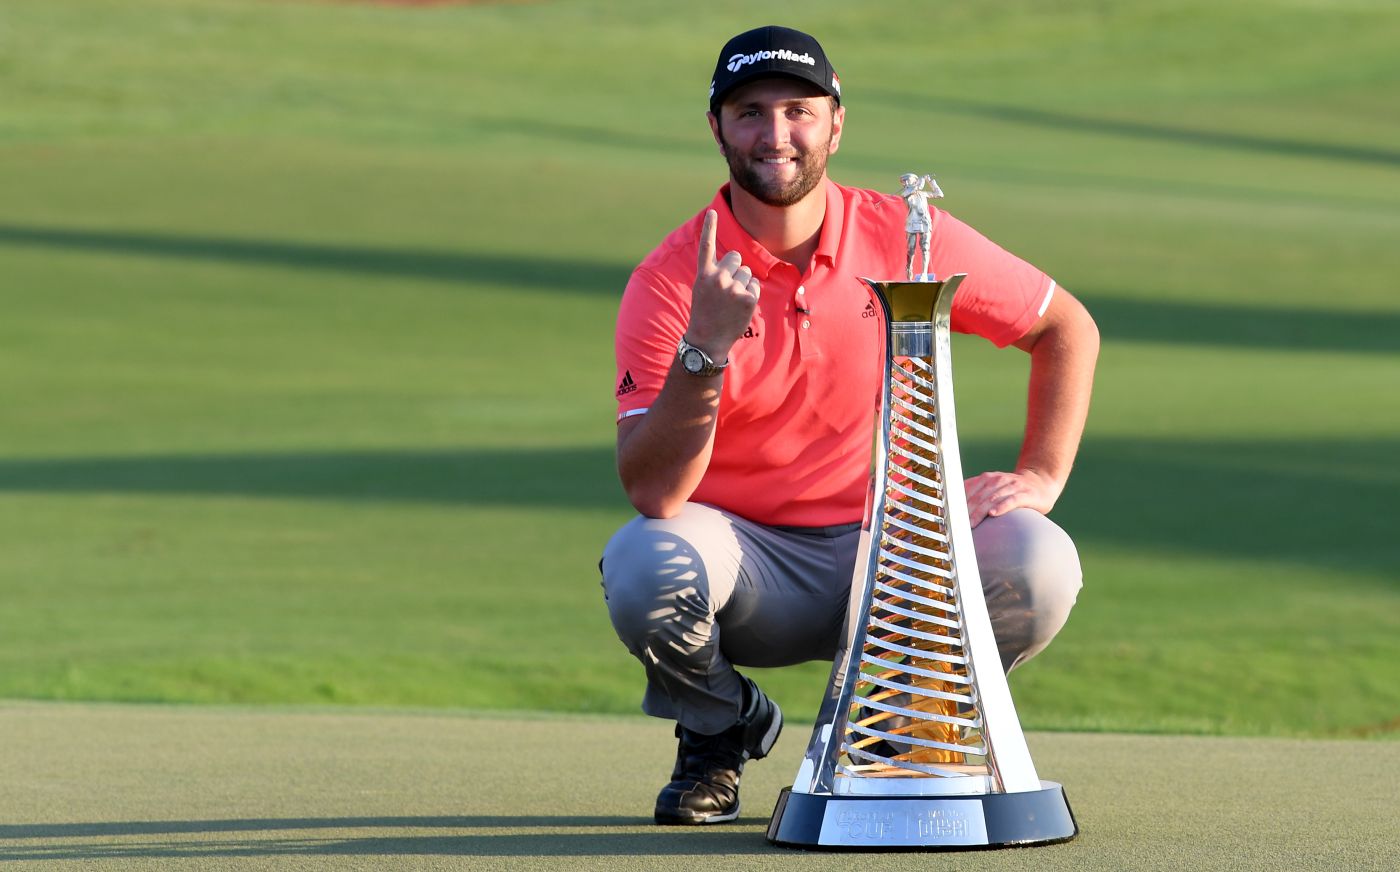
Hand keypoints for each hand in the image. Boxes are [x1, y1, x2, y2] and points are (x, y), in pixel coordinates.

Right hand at [685, 209, 759, 359]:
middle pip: (736, 257)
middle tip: (726, 289)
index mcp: (704, 274)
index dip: (710, 227)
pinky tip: (739, 308)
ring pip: (747, 272)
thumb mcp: (703, 289)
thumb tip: (737, 262)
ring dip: (743, 284)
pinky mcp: (747, 297)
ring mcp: (733, 287)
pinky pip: (754, 286)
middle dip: (736, 269)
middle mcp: (717, 277)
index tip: (713, 211)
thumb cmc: (706, 314)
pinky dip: (750, 295)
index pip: (707, 245)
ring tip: (731, 302)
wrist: (707, 340)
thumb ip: (715, 273)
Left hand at [963, 469, 1061, 526]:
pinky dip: (1002, 507)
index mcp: (987, 478)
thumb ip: (977, 497)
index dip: (957, 502)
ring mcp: (1013, 486)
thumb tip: (954, 512)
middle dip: (967, 511)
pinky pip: (1012, 500)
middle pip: (979, 496)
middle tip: (958, 526)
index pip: (968, 489)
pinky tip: (994, 514)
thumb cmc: (1012, 492)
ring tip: (971, 524)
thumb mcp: (993, 490)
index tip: (949, 516)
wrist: (1041, 483)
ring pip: (993, 498)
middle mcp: (998, 480)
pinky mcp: (1026, 494)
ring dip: (980, 511)